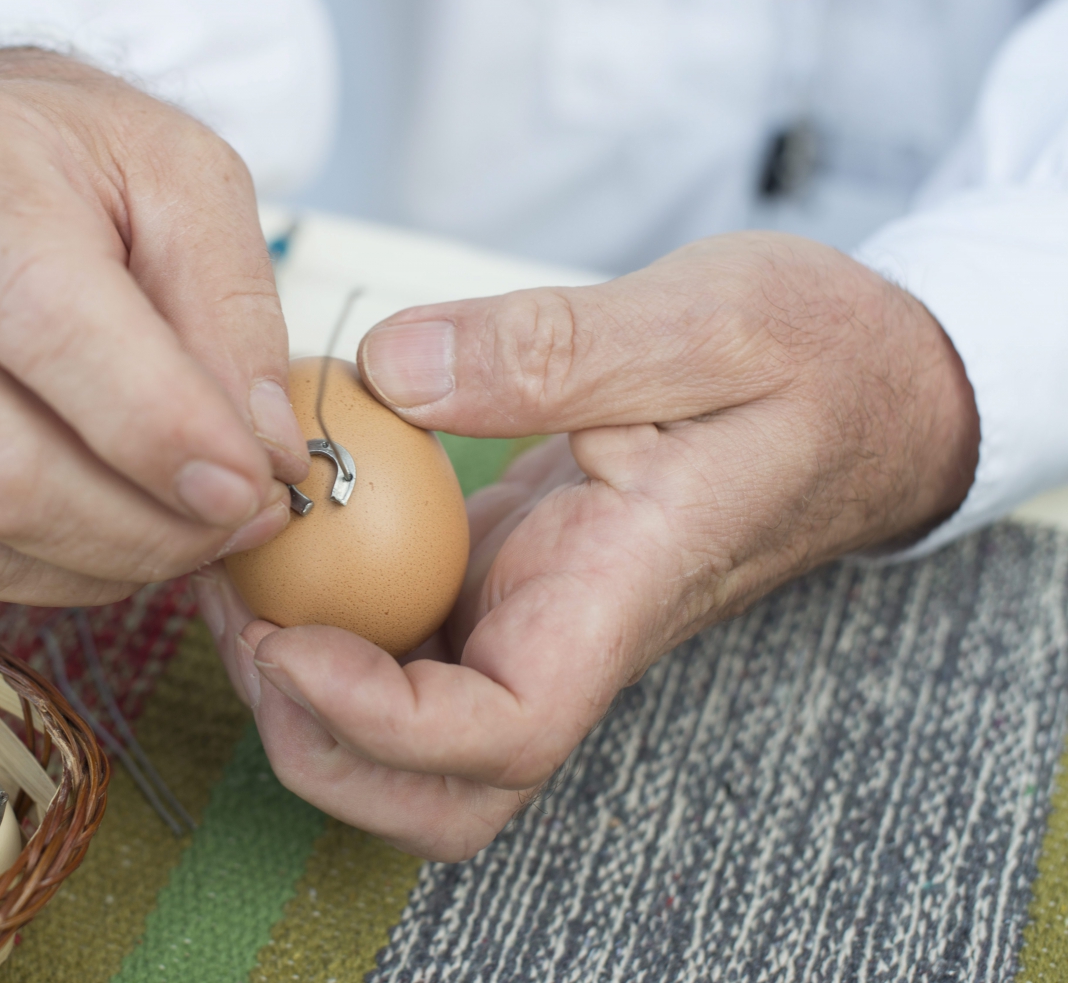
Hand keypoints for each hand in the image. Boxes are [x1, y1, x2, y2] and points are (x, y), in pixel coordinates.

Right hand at [0, 49, 306, 602]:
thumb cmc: (81, 165)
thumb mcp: (189, 181)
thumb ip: (234, 310)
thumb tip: (259, 456)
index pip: (45, 325)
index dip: (156, 428)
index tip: (250, 482)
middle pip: (0, 462)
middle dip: (148, 524)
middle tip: (243, 517)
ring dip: (115, 558)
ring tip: (197, 525)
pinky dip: (58, 574)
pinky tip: (121, 535)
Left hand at [197, 231, 978, 859]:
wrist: (869, 390)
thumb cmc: (814, 361)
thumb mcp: (706, 321)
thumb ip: (556, 346)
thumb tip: (394, 366)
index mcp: (621, 594)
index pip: (501, 733)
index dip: (380, 726)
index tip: (291, 642)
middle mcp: (569, 632)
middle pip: (442, 790)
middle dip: (322, 749)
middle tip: (242, 629)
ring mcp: (536, 617)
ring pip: (414, 737)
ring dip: (310, 701)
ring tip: (240, 587)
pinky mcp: (511, 580)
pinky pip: (407, 644)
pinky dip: (332, 622)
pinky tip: (284, 540)